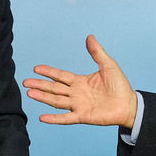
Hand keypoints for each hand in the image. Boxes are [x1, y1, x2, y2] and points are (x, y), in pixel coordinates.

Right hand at [23, 35, 138, 127]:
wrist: (129, 104)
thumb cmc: (120, 86)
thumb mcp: (108, 65)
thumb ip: (97, 52)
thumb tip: (90, 37)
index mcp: (80, 81)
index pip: (60, 75)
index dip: (49, 72)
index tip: (36, 68)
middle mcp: (76, 93)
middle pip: (54, 88)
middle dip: (40, 84)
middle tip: (25, 82)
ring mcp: (78, 105)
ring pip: (56, 101)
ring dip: (43, 97)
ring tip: (30, 93)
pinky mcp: (83, 116)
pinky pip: (66, 118)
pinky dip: (54, 118)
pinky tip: (42, 117)